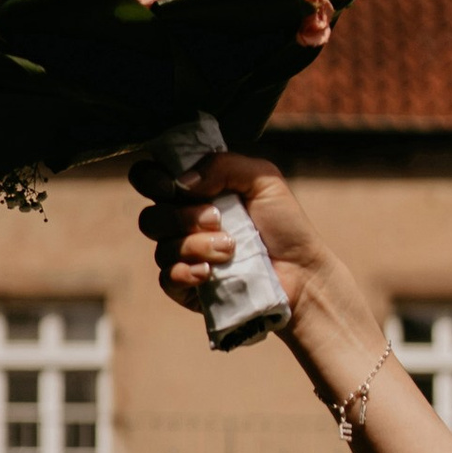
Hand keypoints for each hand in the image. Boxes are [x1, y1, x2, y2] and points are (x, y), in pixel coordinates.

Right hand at [132, 149, 330, 323]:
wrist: (302, 271)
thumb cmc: (284, 224)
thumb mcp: (262, 179)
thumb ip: (223, 165)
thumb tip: (182, 181)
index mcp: (195, 191)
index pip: (150, 178)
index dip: (152, 179)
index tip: (174, 186)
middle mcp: (183, 223)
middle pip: (150, 217)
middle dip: (182, 217)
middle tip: (218, 219)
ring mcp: (185, 256)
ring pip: (162, 248)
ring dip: (196, 245)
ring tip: (231, 248)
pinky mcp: (189, 287)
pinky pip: (167, 279)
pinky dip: (186, 272)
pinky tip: (209, 273)